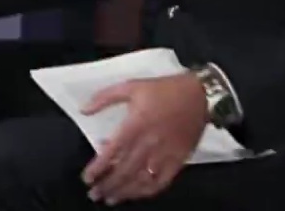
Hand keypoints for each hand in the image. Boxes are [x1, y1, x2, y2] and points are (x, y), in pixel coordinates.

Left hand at [80, 73, 208, 204]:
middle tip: (94, 194)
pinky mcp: (179, 160)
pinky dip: (147, 190)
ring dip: (124, 191)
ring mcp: (165, 154)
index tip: (87, 178)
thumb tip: (83, 110)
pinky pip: (162, 181)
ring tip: (110, 198)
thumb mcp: (131, 86)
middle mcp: (149, 143)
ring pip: (141, 179)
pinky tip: (136, 194)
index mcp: (136, 125)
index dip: (98, 167)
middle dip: (107, 185)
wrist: (200, 95)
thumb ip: (104, 97)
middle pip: (124, 170)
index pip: (112, 152)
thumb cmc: (164, 90)